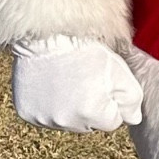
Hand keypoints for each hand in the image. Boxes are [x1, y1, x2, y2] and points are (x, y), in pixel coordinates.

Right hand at [12, 36, 142, 130]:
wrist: (48, 34)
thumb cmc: (87, 51)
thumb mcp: (121, 73)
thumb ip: (132, 101)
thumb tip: (132, 120)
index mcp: (92, 114)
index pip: (112, 122)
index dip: (110, 102)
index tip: (103, 84)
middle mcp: (66, 122)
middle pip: (88, 124)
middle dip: (91, 107)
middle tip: (84, 81)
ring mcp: (43, 118)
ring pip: (66, 121)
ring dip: (69, 108)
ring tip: (67, 81)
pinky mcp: (26, 112)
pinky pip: (44, 116)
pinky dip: (48, 105)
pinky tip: (50, 85)